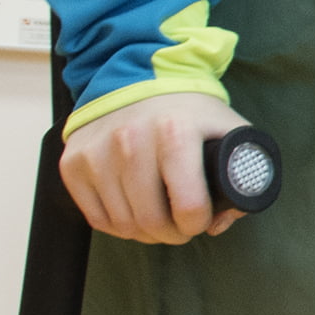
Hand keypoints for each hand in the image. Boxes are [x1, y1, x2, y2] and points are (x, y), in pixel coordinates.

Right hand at [60, 96, 243, 244]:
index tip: (200, 220)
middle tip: (180, 228)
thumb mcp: (228, 131)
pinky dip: (117, 225)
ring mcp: (97, 152)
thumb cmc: (189, 113)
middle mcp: (131, 141)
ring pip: (122, 224)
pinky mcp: (73, 163)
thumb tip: (218, 223)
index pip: (187, 205)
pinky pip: (95, 217)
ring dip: (144, 233)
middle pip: (150, 220)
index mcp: (175, 133)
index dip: (197, 224)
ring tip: (159, 221)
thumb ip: (241, 175)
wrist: (138, 79)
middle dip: (172, 234)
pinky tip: (133, 213)